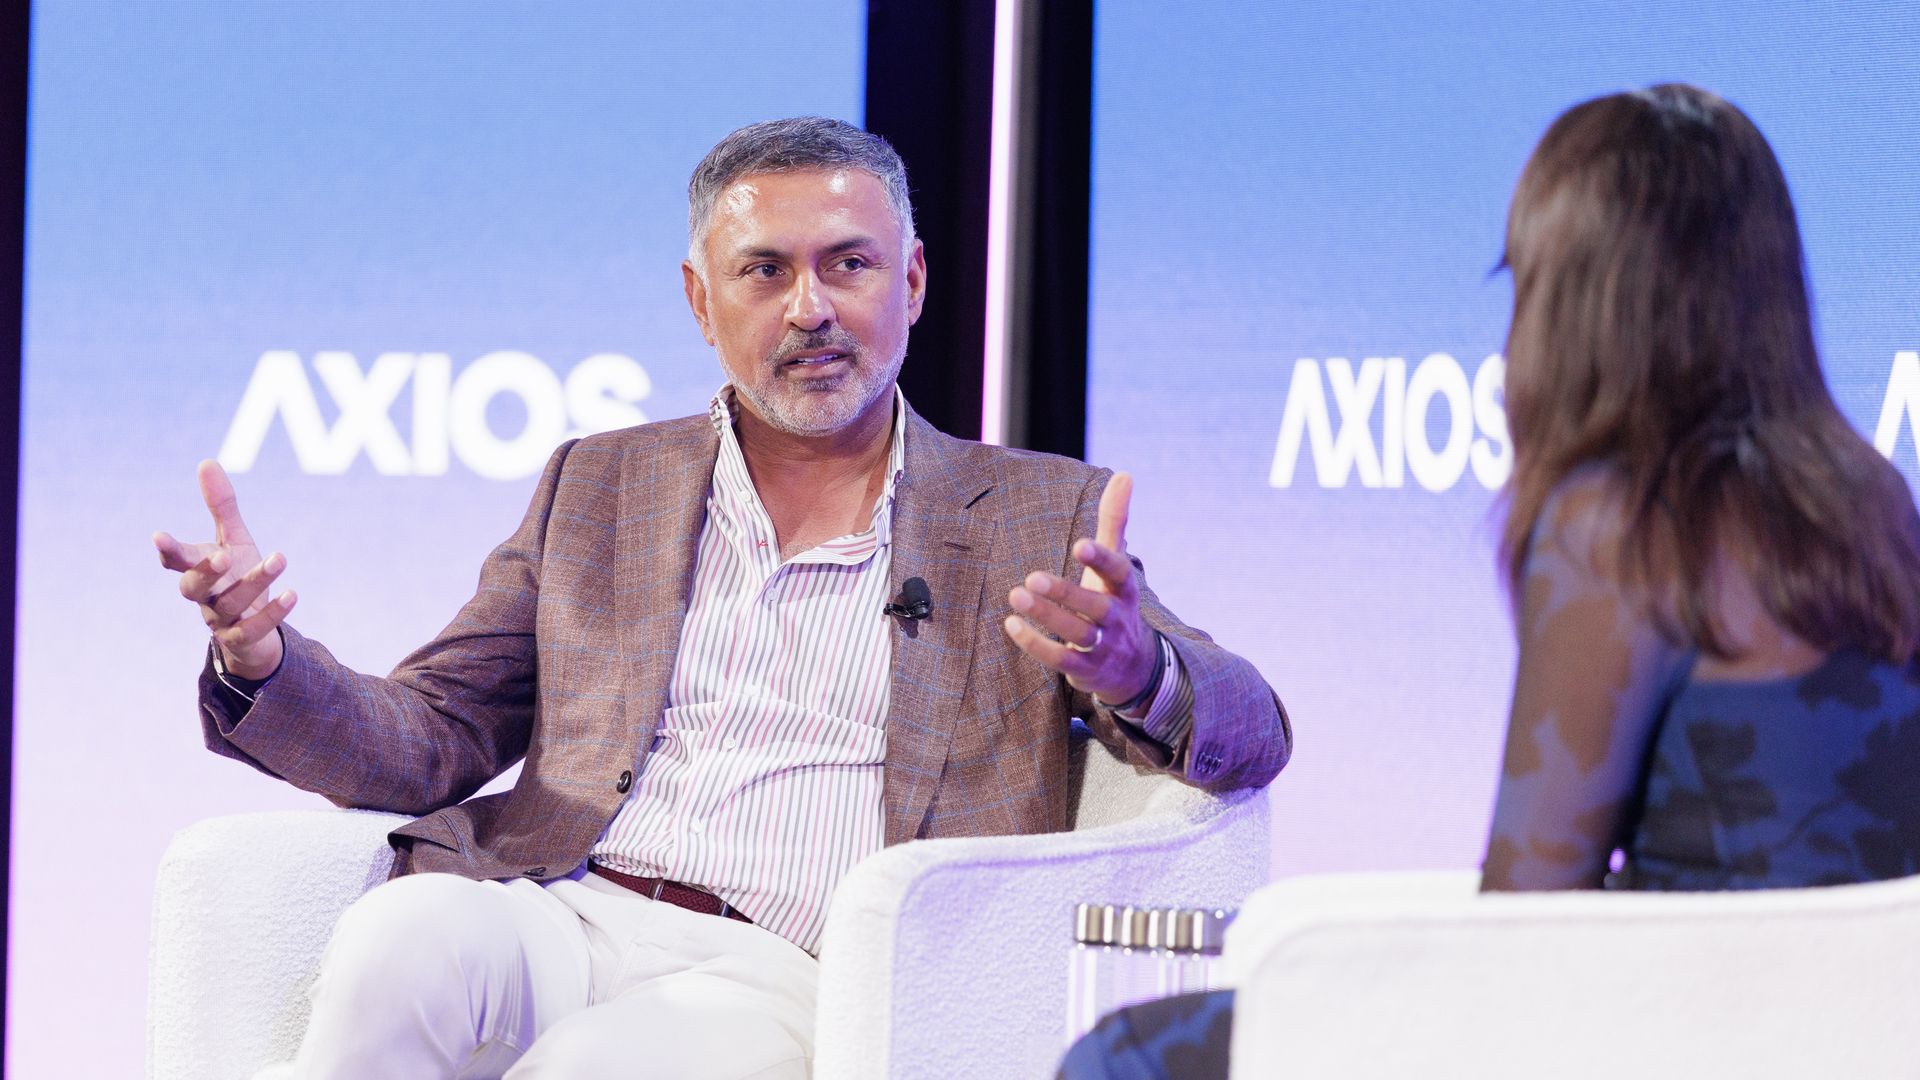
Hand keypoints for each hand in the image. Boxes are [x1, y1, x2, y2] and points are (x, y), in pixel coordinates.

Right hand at [153, 460, 295, 679]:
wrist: (253, 629)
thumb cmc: (237, 576)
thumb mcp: (233, 539)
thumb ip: (221, 506)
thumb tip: (207, 461)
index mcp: (197, 570)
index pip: (176, 560)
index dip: (168, 550)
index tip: (159, 536)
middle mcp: (204, 597)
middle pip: (193, 588)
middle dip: (205, 572)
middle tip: (222, 555)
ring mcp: (221, 620)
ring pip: (231, 603)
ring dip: (256, 580)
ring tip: (280, 557)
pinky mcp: (243, 639)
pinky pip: (253, 629)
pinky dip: (272, 613)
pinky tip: (292, 594)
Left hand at [1003, 472, 1156, 705]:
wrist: (1135, 669)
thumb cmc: (1114, 602)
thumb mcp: (1116, 564)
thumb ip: (1115, 521)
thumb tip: (1125, 474)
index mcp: (1124, 588)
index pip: (1118, 572)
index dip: (1101, 560)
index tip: (1080, 545)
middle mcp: (1116, 618)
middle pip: (1094, 607)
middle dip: (1064, 593)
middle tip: (1031, 577)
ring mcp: (1102, 646)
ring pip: (1076, 633)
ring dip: (1046, 616)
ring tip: (1015, 596)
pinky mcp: (1085, 670)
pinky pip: (1060, 659)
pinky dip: (1036, 644)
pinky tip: (1011, 624)